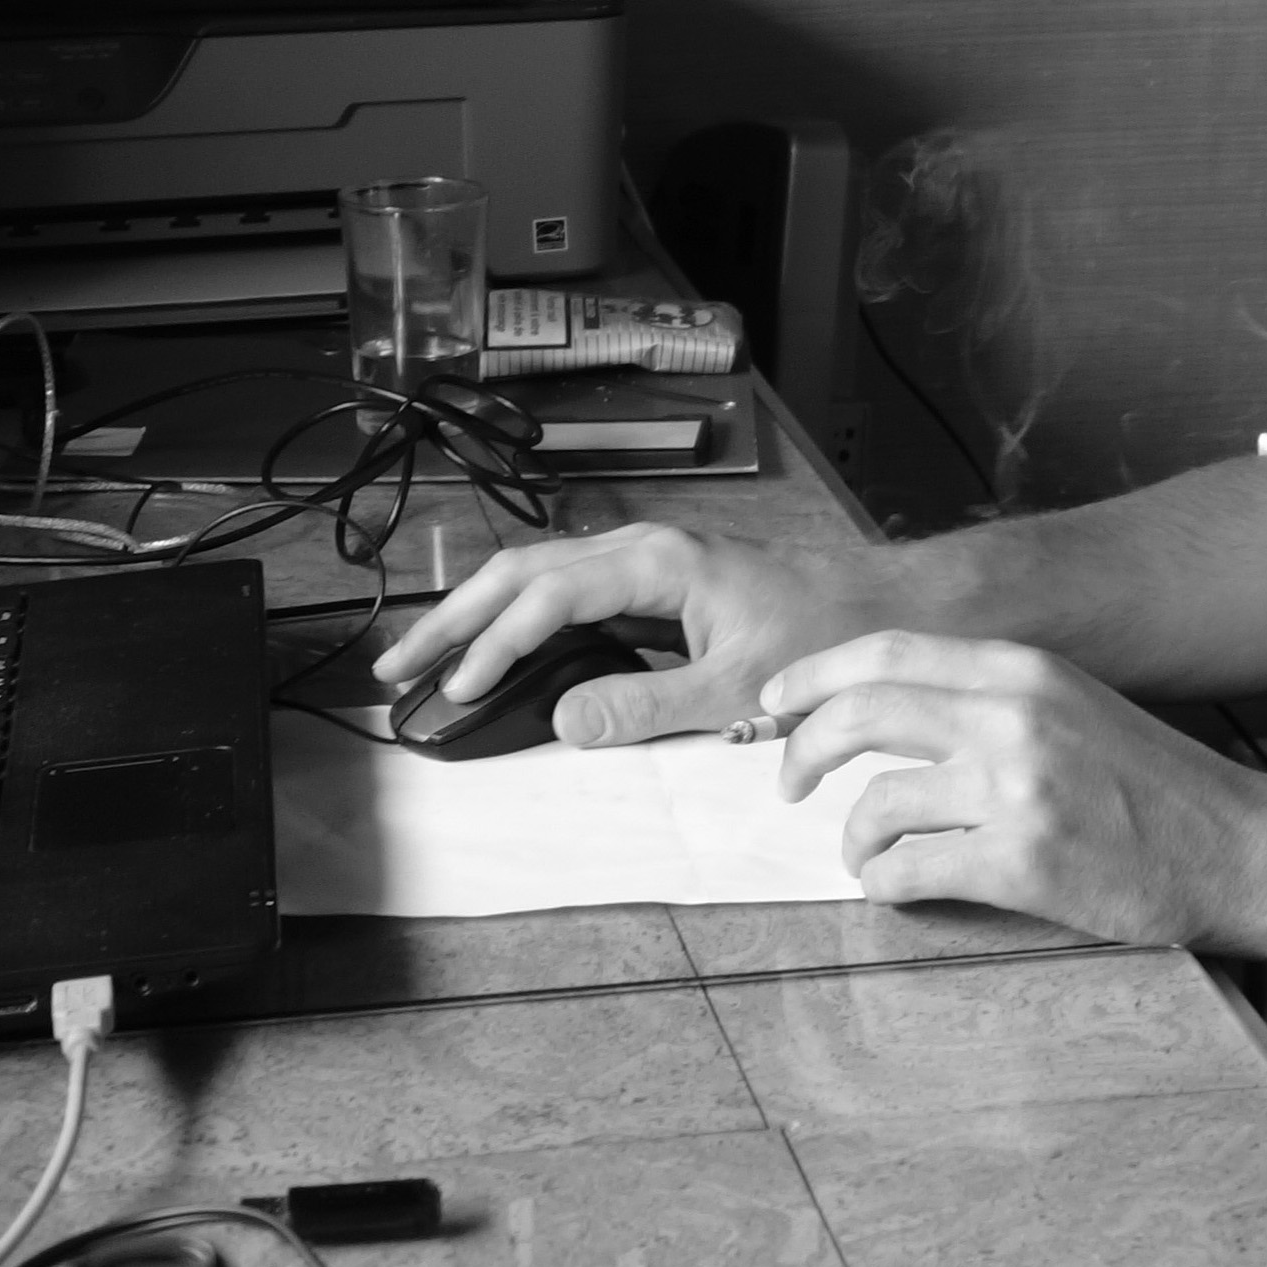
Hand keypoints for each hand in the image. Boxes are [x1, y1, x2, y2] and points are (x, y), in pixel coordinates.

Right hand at [370, 524, 908, 745]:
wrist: (872, 605)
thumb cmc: (818, 637)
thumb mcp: (737, 689)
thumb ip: (649, 707)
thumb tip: (562, 720)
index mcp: (658, 562)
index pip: (549, 597)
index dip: (496, 646)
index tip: (457, 693)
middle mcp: (640, 546)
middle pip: (522, 571)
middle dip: (454, 617)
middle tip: (395, 668)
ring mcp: (641, 557)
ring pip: (535, 573)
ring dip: (475, 613)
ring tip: (420, 657)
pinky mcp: (647, 578)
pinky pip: (563, 588)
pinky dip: (513, 615)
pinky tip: (488, 647)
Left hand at [765, 629, 1266, 945]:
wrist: (1238, 845)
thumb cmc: (1153, 785)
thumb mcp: (1072, 705)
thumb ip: (992, 699)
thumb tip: (890, 711)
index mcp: (1022, 669)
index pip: (887, 651)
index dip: (814, 674)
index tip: (775, 703)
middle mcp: (1014, 715)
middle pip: (862, 712)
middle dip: (803, 747)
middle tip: (789, 782)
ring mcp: (1017, 789)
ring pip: (877, 805)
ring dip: (852, 840)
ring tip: (864, 857)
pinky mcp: (1024, 863)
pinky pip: (910, 873)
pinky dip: (886, 886)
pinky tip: (899, 890)